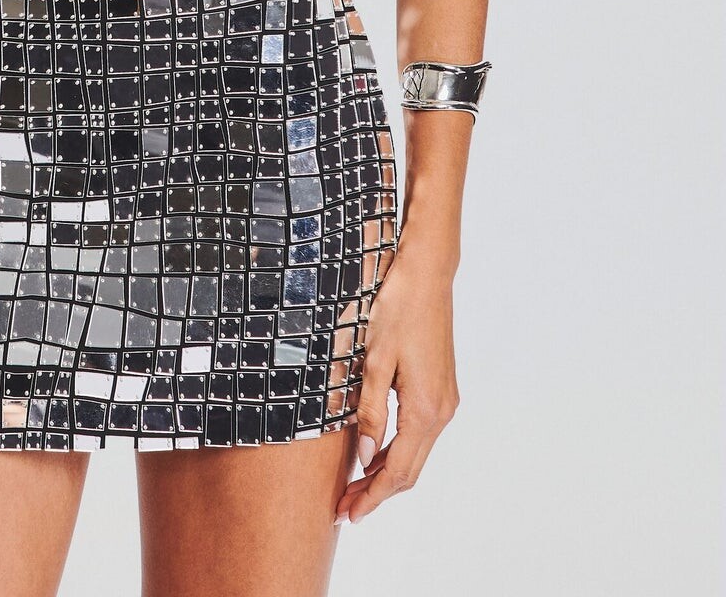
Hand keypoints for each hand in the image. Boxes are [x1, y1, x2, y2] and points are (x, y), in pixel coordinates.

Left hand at [335, 242, 460, 523]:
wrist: (426, 273)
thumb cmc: (396, 308)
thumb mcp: (374, 359)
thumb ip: (369, 410)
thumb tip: (363, 456)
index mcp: (424, 409)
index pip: (397, 472)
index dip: (371, 497)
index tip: (347, 514)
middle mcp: (441, 410)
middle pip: (409, 470)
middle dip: (376, 492)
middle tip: (343, 508)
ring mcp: (445, 399)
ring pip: (415, 452)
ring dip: (386, 472)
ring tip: (353, 486)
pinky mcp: (441, 387)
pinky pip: (418, 432)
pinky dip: (396, 449)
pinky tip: (373, 451)